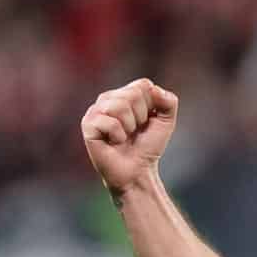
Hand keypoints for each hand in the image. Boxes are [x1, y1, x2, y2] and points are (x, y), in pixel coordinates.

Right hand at [82, 79, 178, 195]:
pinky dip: (118, 136)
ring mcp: (95, 111)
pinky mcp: (88, 125)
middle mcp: (107, 98)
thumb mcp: (166, 121)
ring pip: (120, 106)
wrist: (137, 171)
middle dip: (141, 117)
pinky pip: (110, 122)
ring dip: (129, 126)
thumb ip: (169, 101)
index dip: (151, 106)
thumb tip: (154, 89)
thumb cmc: (148, 146)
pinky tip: (114, 142)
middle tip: (134, 131)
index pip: (143, 85)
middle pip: (132, 94)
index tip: (146, 121)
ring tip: (124, 136)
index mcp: (124, 94)